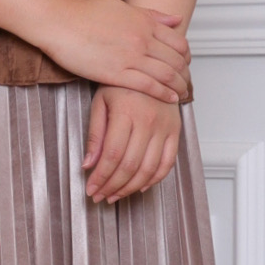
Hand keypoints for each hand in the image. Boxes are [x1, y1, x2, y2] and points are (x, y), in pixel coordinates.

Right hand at [37, 0, 190, 102]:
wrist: (59, 23)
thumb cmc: (85, 13)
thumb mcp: (122, 6)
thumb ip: (150, 14)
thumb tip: (176, 19)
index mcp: (144, 22)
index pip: (179, 41)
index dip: (187, 55)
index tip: (186, 63)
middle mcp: (142, 39)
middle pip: (176, 60)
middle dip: (185, 73)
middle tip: (186, 81)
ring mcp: (130, 57)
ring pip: (166, 74)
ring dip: (178, 86)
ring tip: (182, 92)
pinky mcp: (116, 74)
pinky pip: (148, 86)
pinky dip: (163, 93)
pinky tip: (170, 98)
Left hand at [83, 87, 182, 203]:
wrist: (152, 68)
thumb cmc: (121, 84)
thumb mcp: (101, 103)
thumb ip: (95, 135)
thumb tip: (88, 165)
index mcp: (126, 112)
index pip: (112, 155)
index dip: (101, 177)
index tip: (91, 189)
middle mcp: (148, 121)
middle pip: (130, 165)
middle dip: (112, 186)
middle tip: (100, 197)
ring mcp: (165, 127)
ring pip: (149, 169)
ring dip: (131, 188)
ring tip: (116, 195)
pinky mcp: (176, 131)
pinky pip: (168, 163)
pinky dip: (155, 179)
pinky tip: (140, 187)